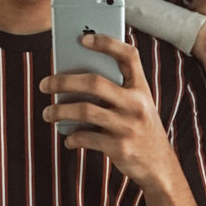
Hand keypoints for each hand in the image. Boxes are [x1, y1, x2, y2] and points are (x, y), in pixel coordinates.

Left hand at [40, 34, 178, 189]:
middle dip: (63, 81)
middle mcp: (136, 104)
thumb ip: (116, 92)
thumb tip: (73, 81)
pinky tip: (68, 139)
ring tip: (48, 113)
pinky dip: (72, 138)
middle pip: (94, 83)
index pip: (128, 56)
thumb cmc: (141, 131)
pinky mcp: (119, 147)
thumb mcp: (138, 106)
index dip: (107, 43)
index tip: (83, 39)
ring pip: (84, 110)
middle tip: (45, 84)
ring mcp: (128, 126)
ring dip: (60, 111)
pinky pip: (86, 137)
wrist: (159, 167)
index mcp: (142, 89)